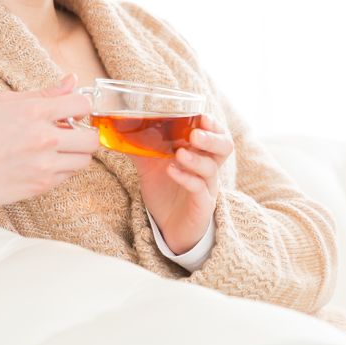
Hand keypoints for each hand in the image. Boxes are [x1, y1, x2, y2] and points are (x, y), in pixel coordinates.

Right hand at [0, 73, 99, 208]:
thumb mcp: (6, 103)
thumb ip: (44, 93)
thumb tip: (72, 80)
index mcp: (35, 112)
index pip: (83, 104)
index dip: (81, 107)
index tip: (74, 112)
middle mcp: (44, 139)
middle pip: (92, 139)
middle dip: (85, 134)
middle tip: (72, 134)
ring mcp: (44, 165)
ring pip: (84, 160)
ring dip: (75, 154)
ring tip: (58, 150)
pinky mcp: (41, 186)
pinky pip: (68, 176)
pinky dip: (62, 169)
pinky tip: (43, 163)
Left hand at [131, 112, 234, 254]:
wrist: (169, 229)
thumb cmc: (166, 193)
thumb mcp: (151, 167)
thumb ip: (141, 148)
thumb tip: (120, 129)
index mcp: (201, 155)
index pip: (218, 134)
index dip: (214, 125)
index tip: (202, 115)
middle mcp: (208, 169)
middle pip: (225, 147)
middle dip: (212, 138)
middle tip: (195, 134)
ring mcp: (207, 187)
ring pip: (211, 168)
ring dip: (195, 159)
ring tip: (179, 153)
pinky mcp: (201, 205)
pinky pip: (198, 189)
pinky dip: (185, 178)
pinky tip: (171, 171)